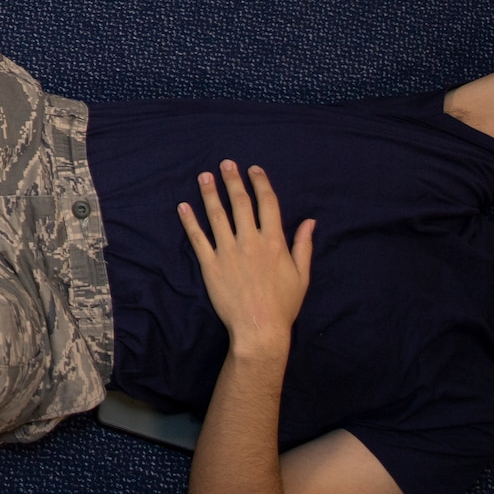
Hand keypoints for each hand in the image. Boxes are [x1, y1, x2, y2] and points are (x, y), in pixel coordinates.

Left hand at [178, 162, 315, 359]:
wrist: (259, 329)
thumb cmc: (283, 305)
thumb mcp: (301, 275)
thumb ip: (303, 246)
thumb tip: (310, 222)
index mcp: (274, 242)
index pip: (267, 204)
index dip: (260, 184)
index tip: (254, 170)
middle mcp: (250, 241)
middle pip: (240, 203)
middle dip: (233, 180)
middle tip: (226, 164)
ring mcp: (228, 252)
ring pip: (216, 215)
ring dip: (209, 194)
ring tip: (204, 176)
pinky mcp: (210, 265)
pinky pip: (197, 239)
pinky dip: (189, 221)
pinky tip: (183, 207)